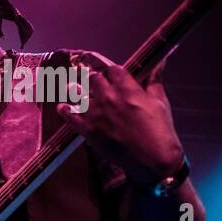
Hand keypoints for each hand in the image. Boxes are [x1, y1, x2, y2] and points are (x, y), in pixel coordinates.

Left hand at [59, 51, 184, 185]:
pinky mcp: (89, 131)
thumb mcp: (160, 101)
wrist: (152, 158)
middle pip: (94, 79)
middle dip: (91, 76)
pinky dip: (65, 111)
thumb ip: (154, 80)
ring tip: (71, 85)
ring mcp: (96, 114)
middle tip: (86, 74)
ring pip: (79, 94)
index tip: (103, 67)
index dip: (107, 67)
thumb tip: (160, 62)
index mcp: (127, 88)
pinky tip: (62, 107)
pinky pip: (71, 118)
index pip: (112, 69)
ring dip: (75, 88)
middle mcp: (109, 98)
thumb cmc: (160, 129)